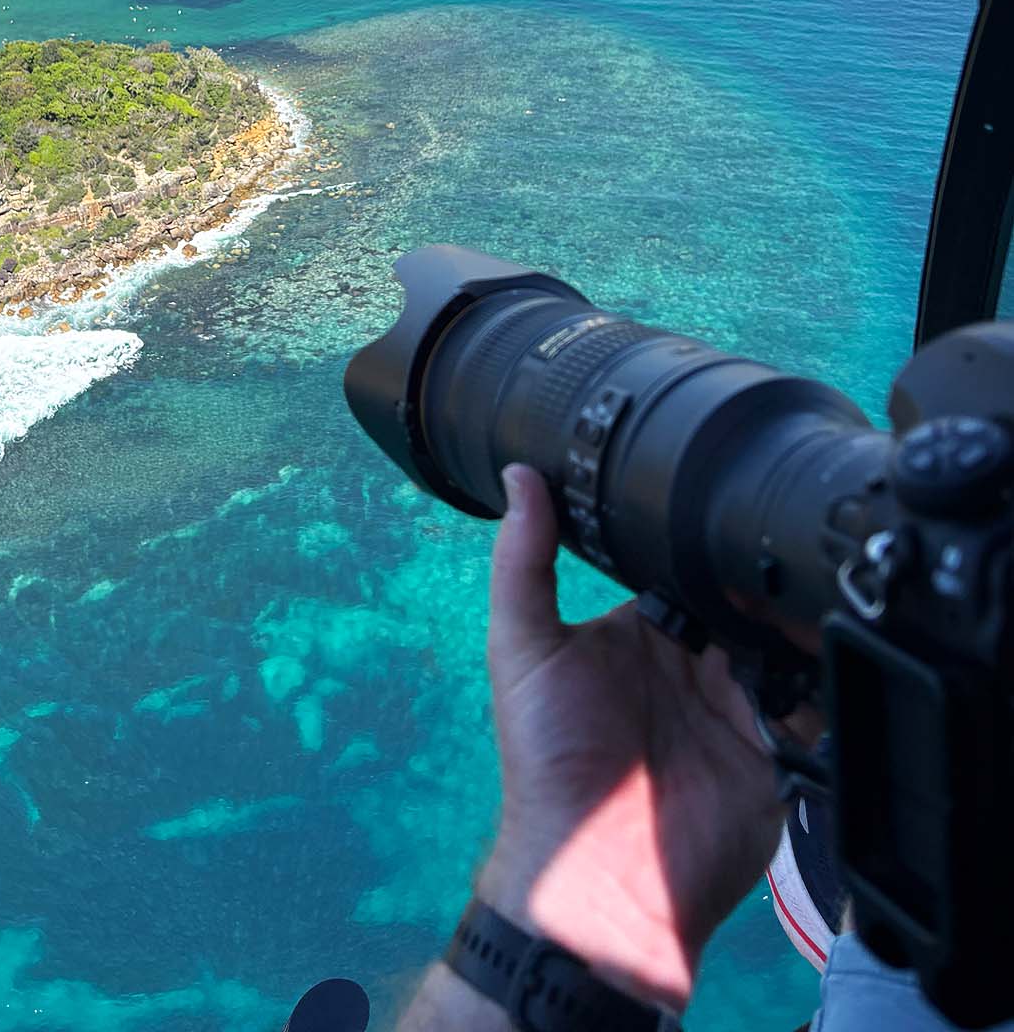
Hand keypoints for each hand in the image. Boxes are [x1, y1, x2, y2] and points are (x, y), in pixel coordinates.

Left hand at [478, 465, 784, 1013]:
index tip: (730, 483)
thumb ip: (523, 563)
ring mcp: (739, 704)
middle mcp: (695, 661)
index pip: (683, 562)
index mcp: (643, 630)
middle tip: (783, 532)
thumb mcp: (523, 651)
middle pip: (743, 596)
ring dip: (798, 616)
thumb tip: (519, 473)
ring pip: (785, 640)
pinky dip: (826, 677)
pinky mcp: (777, 750)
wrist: (599, 879)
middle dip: (762, 569)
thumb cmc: (549, 761)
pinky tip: (832, 645)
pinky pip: (816, 703)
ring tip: (810, 583)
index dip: (704, 530)